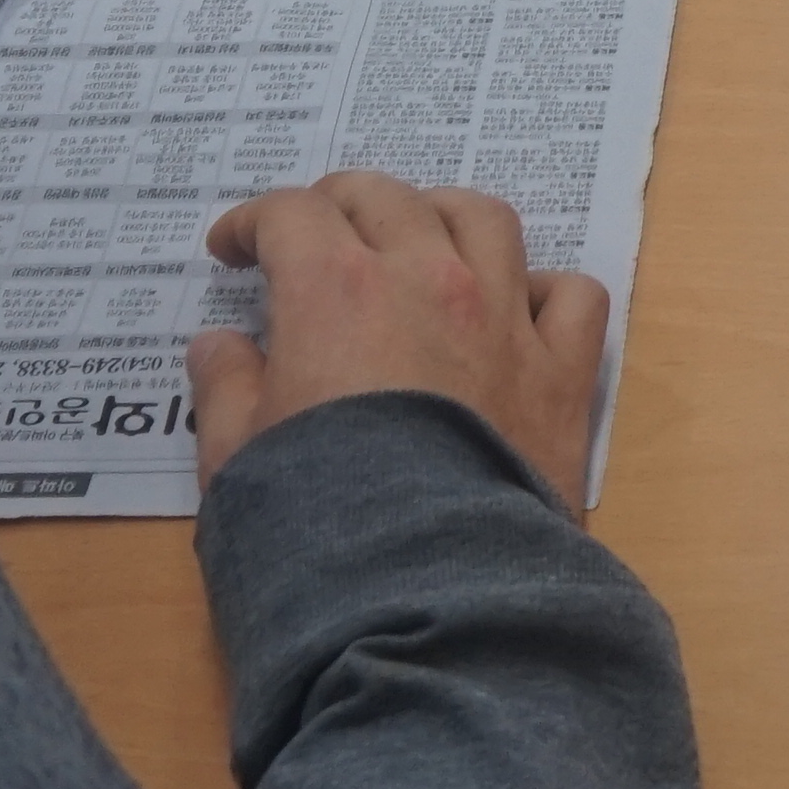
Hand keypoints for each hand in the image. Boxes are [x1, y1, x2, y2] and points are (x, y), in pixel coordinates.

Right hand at [193, 170, 611, 504]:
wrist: (423, 590)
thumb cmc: (315, 525)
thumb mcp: (236, 459)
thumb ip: (226, 389)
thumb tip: (218, 346)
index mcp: (336, 290)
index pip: (292, 215)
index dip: (253, 222)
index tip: (233, 249)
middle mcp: (427, 280)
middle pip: (385, 198)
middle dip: (338, 205)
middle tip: (313, 237)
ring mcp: (504, 319)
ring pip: (483, 219)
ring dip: (440, 216)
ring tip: (417, 239)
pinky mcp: (562, 373)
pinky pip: (570, 296)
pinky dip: (543, 290)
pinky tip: (516, 308)